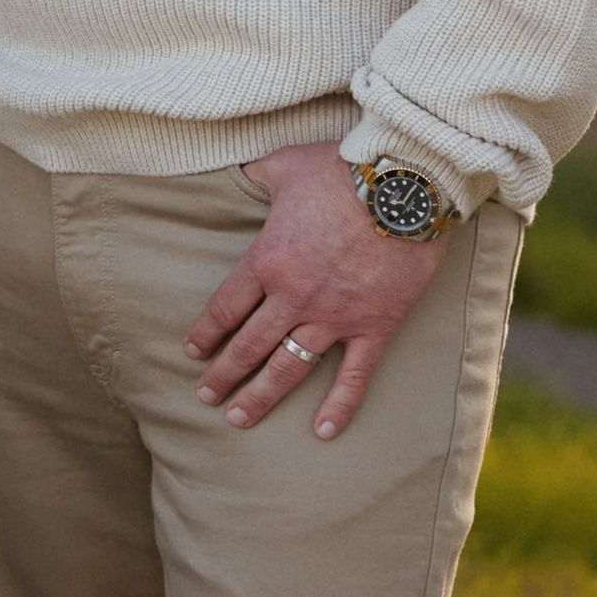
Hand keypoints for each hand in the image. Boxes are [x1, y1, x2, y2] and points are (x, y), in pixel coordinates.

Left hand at [184, 141, 449, 438]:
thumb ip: (259, 174)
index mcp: (267, 260)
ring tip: (239, 418)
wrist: (405, 184)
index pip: (224, 308)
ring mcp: (334, 316)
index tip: (192, 352)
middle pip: (248, 345)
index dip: (204, 333)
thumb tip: (242, 170)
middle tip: (206, 396)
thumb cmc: (343, 169)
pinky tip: (323, 432)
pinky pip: (354, 375)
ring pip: (288, 368)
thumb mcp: (285, 164)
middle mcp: (293, 297)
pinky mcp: (374, 325)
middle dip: (223, 374)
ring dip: (261, 396)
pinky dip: (339, 405)